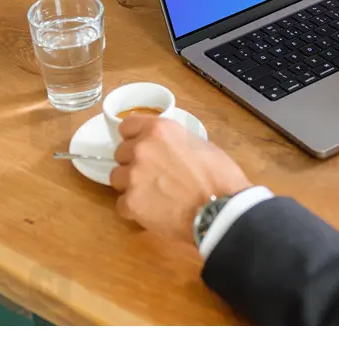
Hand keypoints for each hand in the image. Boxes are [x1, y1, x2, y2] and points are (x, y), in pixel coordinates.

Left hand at [109, 116, 251, 241]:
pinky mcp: (131, 203)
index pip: (127, 126)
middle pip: (120, 153)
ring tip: (152, 195)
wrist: (221, 209)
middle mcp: (141, 148)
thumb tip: (166, 151)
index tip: (142, 147)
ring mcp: (133, 176)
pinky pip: (122, 204)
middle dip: (133, 163)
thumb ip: (173, 143)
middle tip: (153, 175)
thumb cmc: (219, 176)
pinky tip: (154, 212)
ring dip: (131, 185)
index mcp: (159, 130)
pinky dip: (134, 209)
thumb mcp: (199, 145)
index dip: (134, 138)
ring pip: (117, 178)